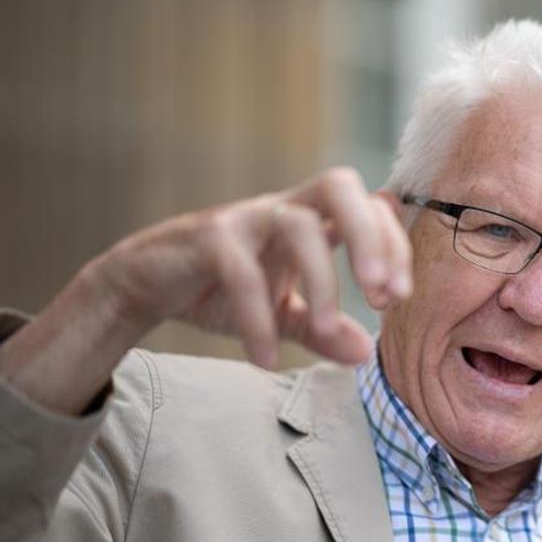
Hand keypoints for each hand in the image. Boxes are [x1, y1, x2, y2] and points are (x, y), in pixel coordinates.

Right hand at [95, 166, 410, 367]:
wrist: (144, 285)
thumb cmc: (219, 288)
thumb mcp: (281, 315)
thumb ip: (322, 331)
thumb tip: (366, 353)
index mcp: (310, 220)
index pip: (368, 206)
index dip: (393, 245)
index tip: (397, 298)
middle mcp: (282, 209)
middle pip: (340, 185)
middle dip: (371, 235)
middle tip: (383, 294)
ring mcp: (244, 219)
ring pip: (297, 224)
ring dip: (323, 279)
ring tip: (328, 330)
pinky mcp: (206, 238)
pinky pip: (241, 271)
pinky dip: (257, 317)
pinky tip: (266, 357)